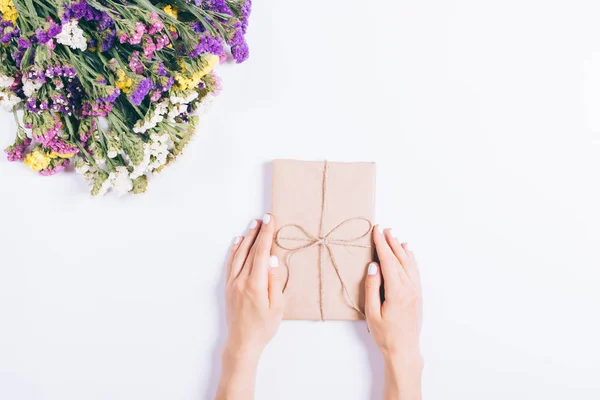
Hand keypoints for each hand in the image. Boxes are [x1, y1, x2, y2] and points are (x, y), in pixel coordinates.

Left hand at [216, 214, 282, 399]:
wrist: (242, 343)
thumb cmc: (264, 327)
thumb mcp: (277, 307)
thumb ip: (274, 281)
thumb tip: (272, 259)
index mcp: (255, 284)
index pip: (261, 253)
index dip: (266, 235)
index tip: (270, 220)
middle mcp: (241, 280)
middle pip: (250, 250)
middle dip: (258, 232)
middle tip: (264, 217)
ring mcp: (232, 283)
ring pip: (238, 254)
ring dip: (246, 238)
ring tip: (253, 224)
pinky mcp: (228, 287)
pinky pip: (230, 263)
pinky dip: (234, 250)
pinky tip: (238, 242)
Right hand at [365, 226, 422, 399]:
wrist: (404, 350)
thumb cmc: (385, 335)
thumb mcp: (372, 313)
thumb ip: (372, 287)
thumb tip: (373, 266)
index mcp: (397, 292)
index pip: (388, 261)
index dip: (381, 245)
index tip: (376, 231)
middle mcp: (410, 288)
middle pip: (399, 259)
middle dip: (391, 242)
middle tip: (383, 228)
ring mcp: (416, 291)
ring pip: (409, 263)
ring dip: (400, 248)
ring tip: (393, 236)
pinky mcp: (418, 294)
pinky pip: (415, 271)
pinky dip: (410, 259)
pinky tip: (407, 252)